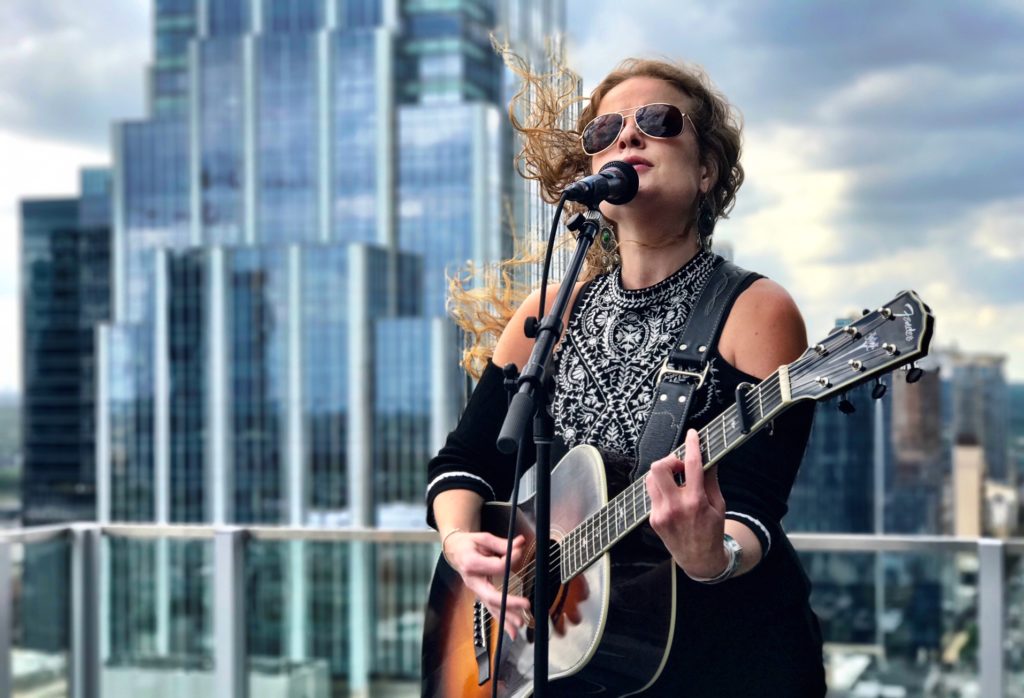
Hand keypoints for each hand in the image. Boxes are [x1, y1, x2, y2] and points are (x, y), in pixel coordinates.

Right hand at [444, 531, 531, 639]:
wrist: (455, 551)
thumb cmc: (468, 544)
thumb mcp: (483, 538)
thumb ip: (502, 543)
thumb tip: (520, 542)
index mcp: (471, 564)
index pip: (495, 566)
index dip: (510, 560)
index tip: (519, 551)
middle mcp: (472, 581)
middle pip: (491, 595)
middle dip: (509, 602)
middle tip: (525, 604)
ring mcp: (475, 590)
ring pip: (491, 606)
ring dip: (507, 617)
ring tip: (520, 624)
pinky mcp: (480, 594)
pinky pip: (491, 609)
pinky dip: (502, 620)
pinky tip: (511, 631)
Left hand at [646, 429, 729, 577]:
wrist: (699, 560)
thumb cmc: (712, 531)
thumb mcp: (718, 505)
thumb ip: (711, 479)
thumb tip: (709, 457)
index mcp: (695, 501)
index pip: (691, 464)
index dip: (692, 445)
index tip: (692, 434)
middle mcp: (675, 506)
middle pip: (658, 468)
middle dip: (669, 460)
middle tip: (680, 467)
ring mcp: (661, 513)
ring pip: (651, 479)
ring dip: (662, 474)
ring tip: (676, 481)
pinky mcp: (653, 519)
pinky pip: (652, 494)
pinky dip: (662, 490)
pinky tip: (673, 497)